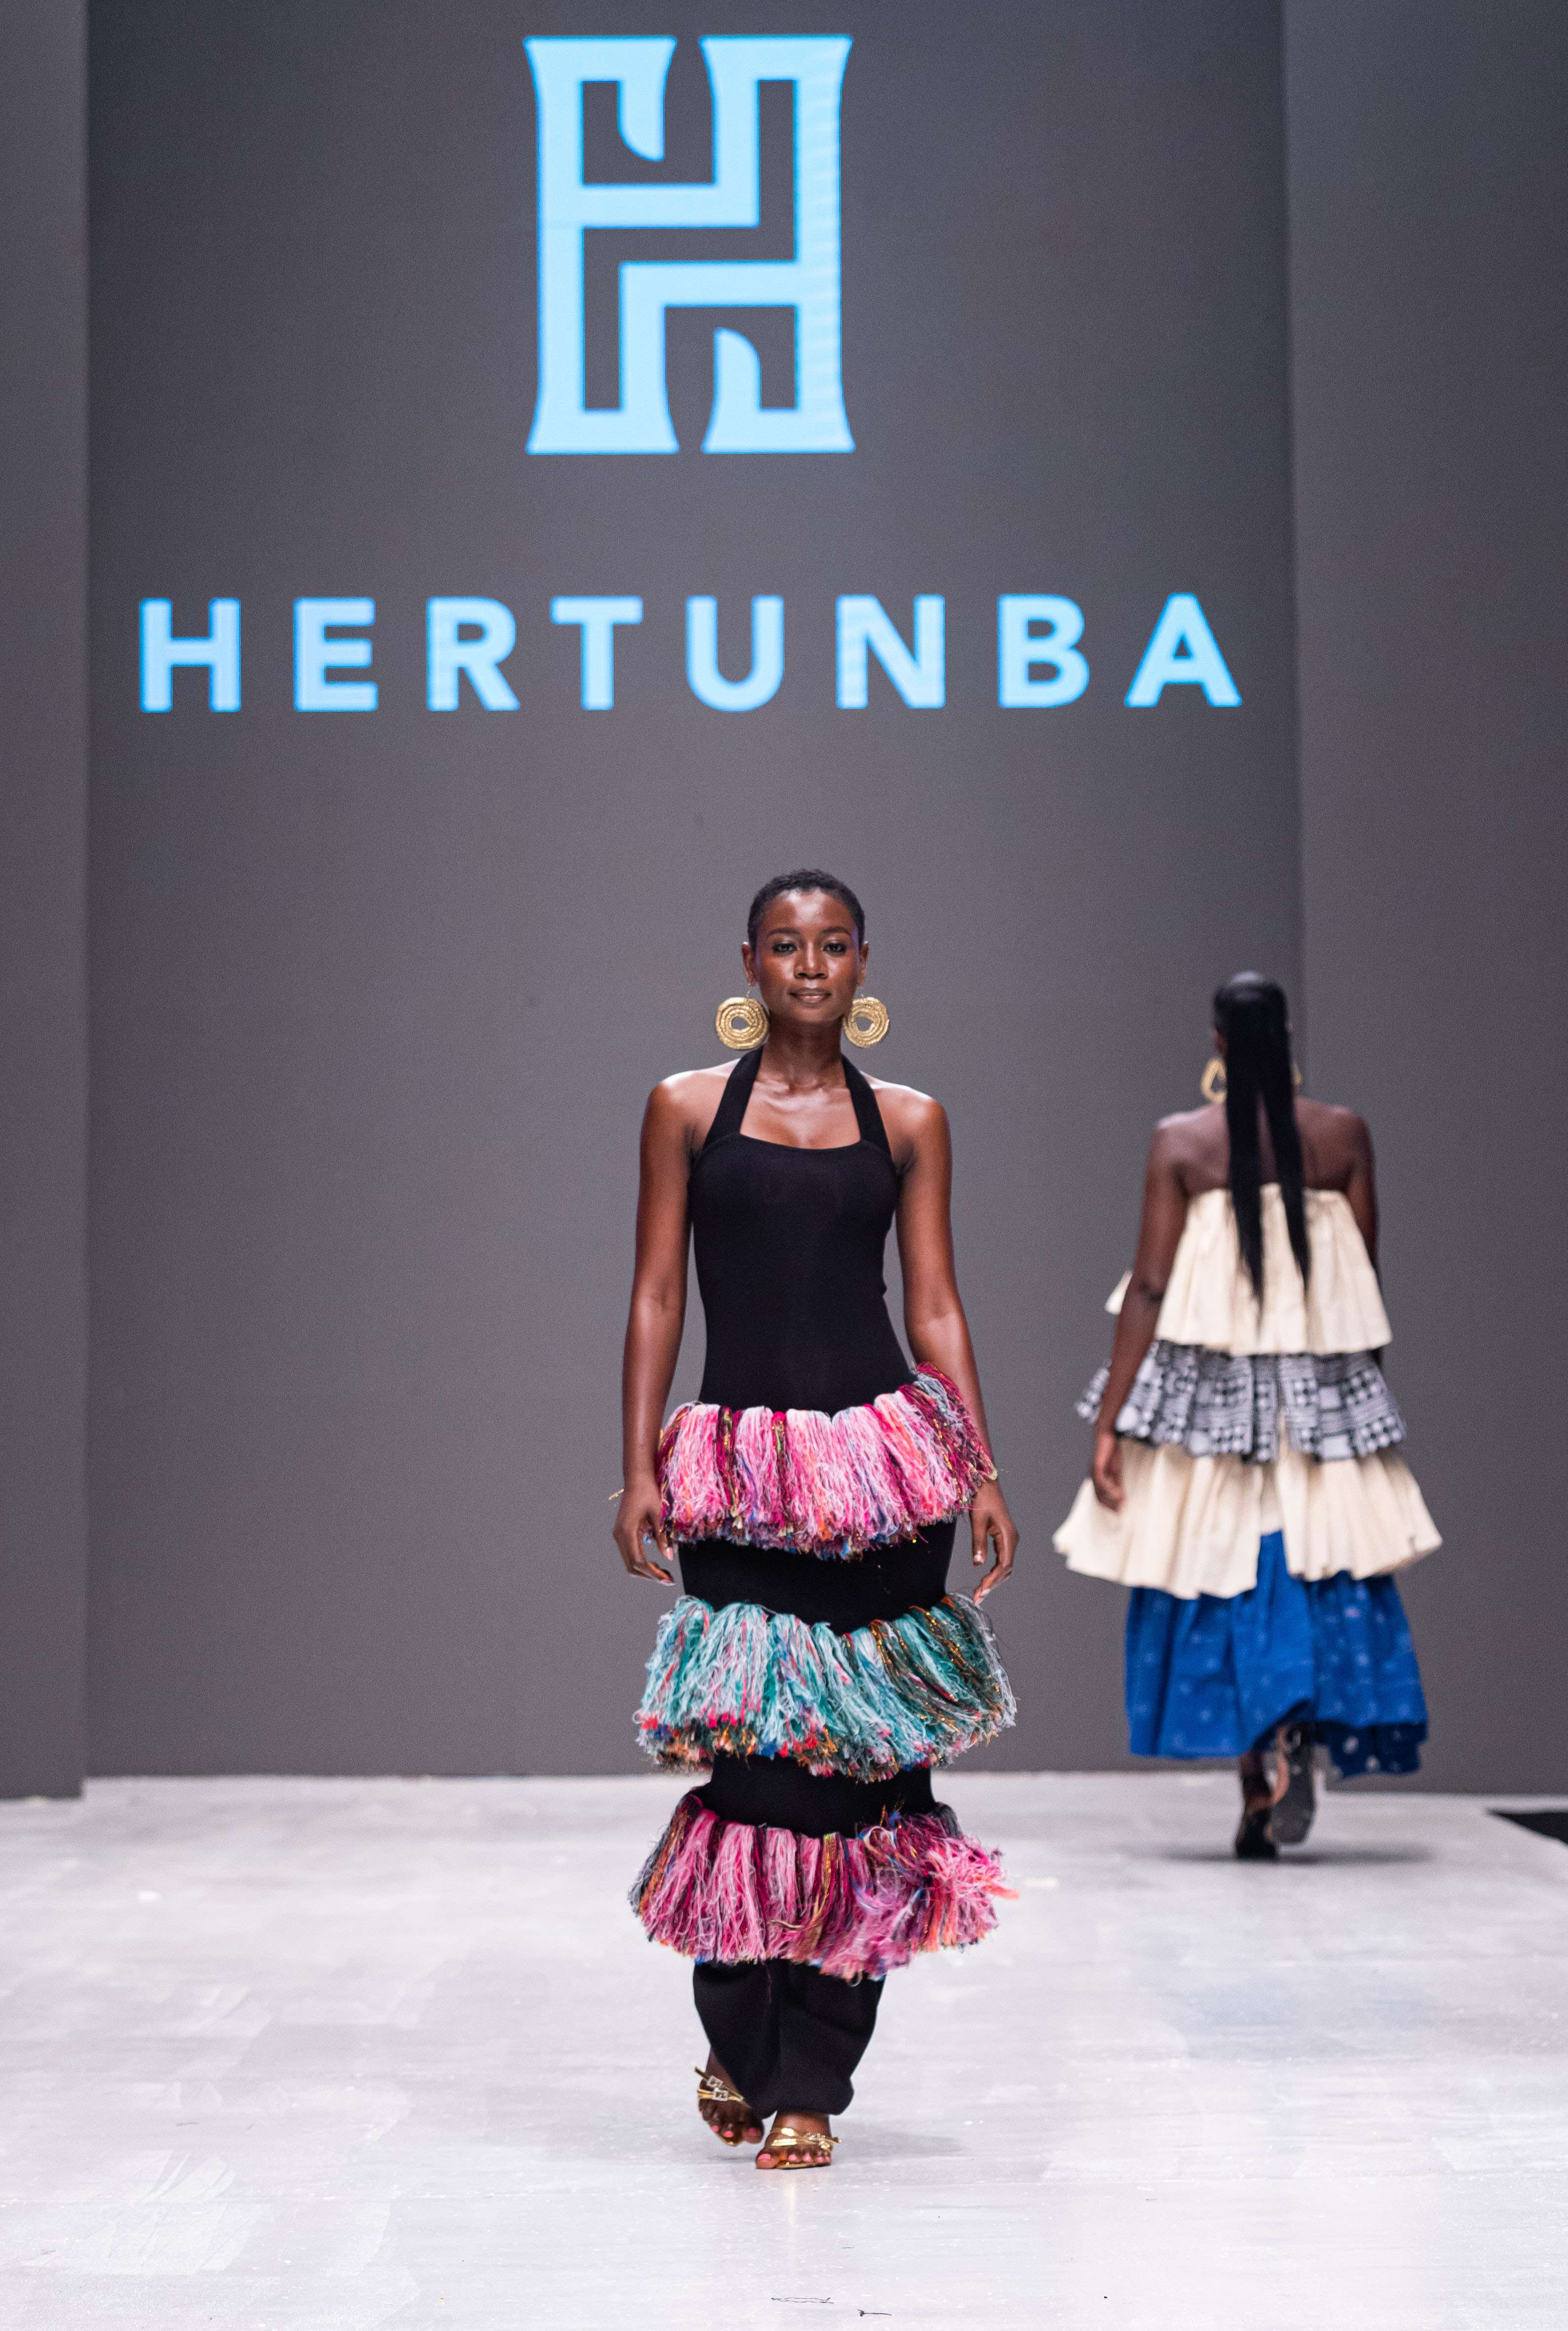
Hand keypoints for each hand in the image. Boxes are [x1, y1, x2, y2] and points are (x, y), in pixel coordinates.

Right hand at [613, 1473, 672, 1582]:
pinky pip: (630, 1553)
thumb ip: (663, 1537)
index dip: (654, 1574)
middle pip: (632, 1566)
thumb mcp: (659, 1515)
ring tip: (664, 1572)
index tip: (668, 1580)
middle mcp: (619, 1535)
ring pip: (630, 1562)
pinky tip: (655, 1563)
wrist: (637, 1478)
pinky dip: (642, 1561)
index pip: (639, 1562)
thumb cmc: (648, 1492)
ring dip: (646, 1570)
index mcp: (627, 1531)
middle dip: (650, 1575)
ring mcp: (619, 1534)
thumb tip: (670, 1558)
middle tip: (669, 1579)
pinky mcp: (622, 1533)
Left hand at [969, 1480, 1017, 1603]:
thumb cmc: (982, 1499)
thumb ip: (978, 1542)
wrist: (986, 1483)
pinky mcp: (1004, 1539)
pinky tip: (983, 1580)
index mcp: (1009, 1536)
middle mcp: (1013, 1540)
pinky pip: (1002, 1560)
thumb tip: (978, 1565)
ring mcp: (1009, 1540)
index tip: (980, 1591)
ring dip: (994, 1581)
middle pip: (1006, 1570)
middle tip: (977, 1598)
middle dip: (993, 1585)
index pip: (1004, 1565)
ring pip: (1005, 1567)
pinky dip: (994, 1572)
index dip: (993, 1580)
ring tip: (979, 1593)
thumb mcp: (977, 1521)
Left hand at [1092, 1428, 1123, 1510]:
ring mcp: (1094, 1472)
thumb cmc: (1111, 1452)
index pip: (1101, 1497)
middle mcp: (1093, 1477)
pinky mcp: (1097, 1466)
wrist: (1106, 1435)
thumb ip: (1118, 1483)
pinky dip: (1108, 1487)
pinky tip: (1116, 1491)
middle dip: (1110, 1505)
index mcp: (1098, 1479)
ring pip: (1100, 1490)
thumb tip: (1122, 1496)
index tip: (1119, 1511)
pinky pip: (1100, 1480)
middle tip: (1120, 1510)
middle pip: (1099, 1497)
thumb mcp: (1116, 1470)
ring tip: (1120, 1501)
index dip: (1109, 1505)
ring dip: (1110, 1498)